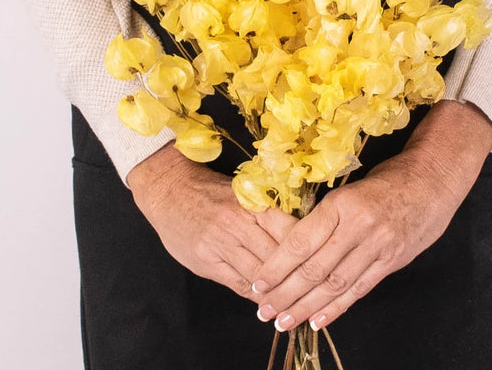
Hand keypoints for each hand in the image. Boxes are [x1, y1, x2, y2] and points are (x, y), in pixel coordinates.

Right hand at [128, 142, 298, 301]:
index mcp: (252, 203)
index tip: (322, 259)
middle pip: (277, 254)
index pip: (288, 229)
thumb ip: (266, 213)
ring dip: (278, 288)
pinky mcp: (207, 262)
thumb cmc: (210, 191)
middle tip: (315, 286)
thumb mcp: (242, 193)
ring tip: (295, 299)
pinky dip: (255, 293)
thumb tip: (298, 231)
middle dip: (296, 272)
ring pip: (259, 273)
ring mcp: (221, 244)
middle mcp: (239, 223)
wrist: (169, 191)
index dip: (307, 248)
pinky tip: (267, 299)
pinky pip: (238, 283)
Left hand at [252, 99, 491, 331]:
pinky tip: (318, 320)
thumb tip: (293, 244)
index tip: (258, 283)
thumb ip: (327, 216)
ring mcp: (378, 246)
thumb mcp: (350, 188)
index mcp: (342, 203)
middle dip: (286, 293)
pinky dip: (337, 308)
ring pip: (335, 284)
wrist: (432, 181)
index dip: (277, 266)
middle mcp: (359, 227)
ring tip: (284, 321)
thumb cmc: (386, 180)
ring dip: (307, 307)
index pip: (301, 242)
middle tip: (264, 311)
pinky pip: (359, 289)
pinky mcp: (392, 261)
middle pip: (315, 269)